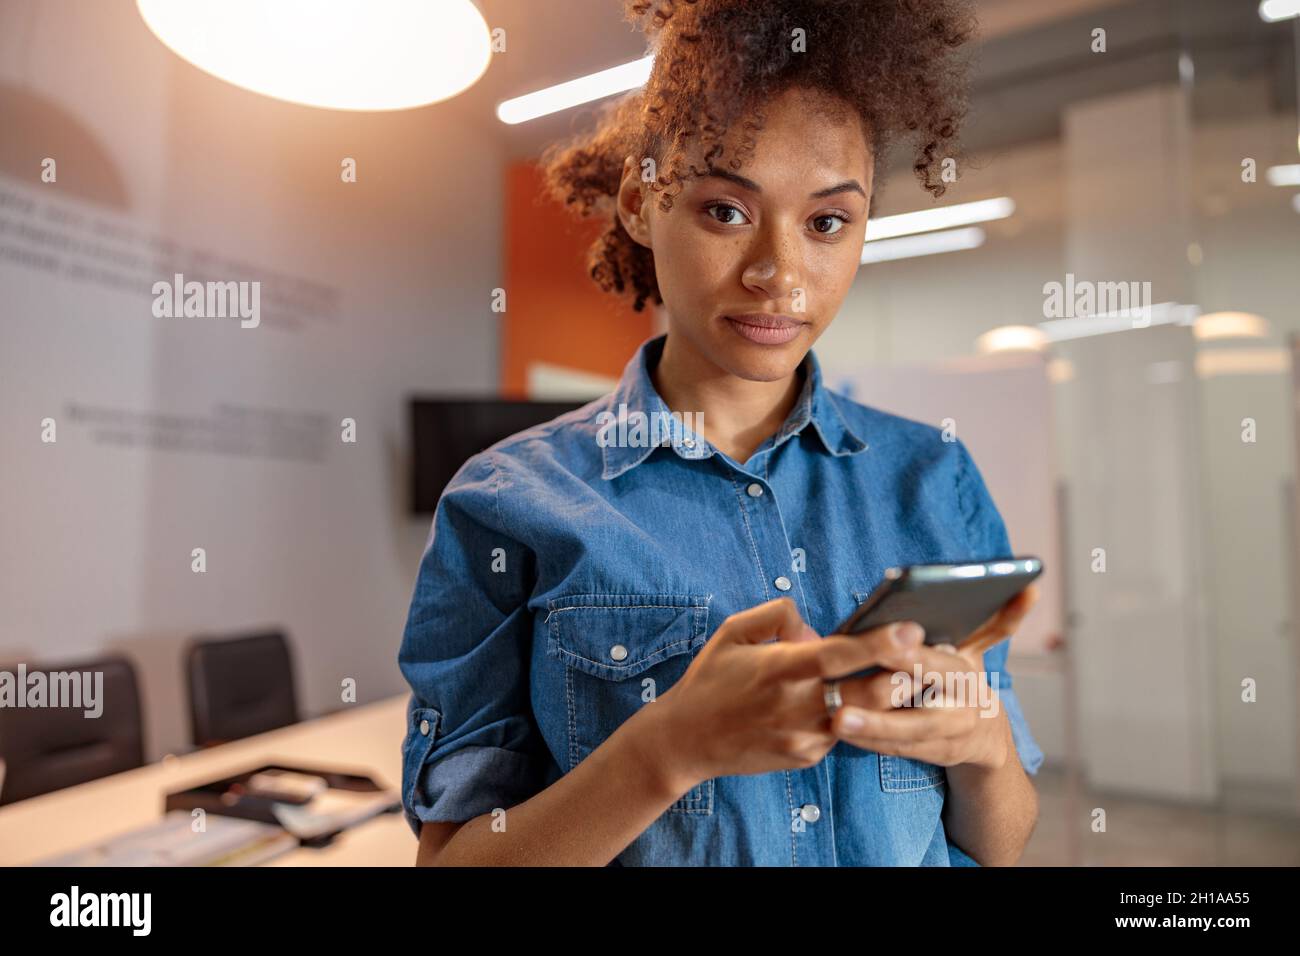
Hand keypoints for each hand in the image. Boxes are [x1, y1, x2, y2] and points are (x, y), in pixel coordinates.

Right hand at [649, 597, 932, 790]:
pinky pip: (841, 730)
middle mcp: (797, 705)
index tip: (913, 629)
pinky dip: (851, 713)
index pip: (839, 655)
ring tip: (898, 676)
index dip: (880, 643)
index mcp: (780, 668)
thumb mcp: (733, 631)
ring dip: (884, 697)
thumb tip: (816, 629)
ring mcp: (805, 736)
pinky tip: (846, 701)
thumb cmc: (710, 679)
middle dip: (905, 675)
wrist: (686, 740)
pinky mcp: (807, 755)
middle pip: (872, 694)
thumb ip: (777, 615)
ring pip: (864, 715)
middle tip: (924, 657)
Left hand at [829, 584, 1038, 770]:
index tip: (889, 640)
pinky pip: (899, 749)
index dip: (914, 652)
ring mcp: (948, 733)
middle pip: (924, 700)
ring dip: (873, 727)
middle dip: (888, 692)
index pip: (938, 660)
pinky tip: (840, 732)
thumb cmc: (962, 676)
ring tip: (839, 719)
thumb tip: (1031, 586)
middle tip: (857, 679)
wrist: (986, 736)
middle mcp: (961, 703)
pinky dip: (871, 742)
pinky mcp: (933, 754)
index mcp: (966, 670)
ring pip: (910, 731)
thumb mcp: (977, 647)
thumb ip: (998, 619)